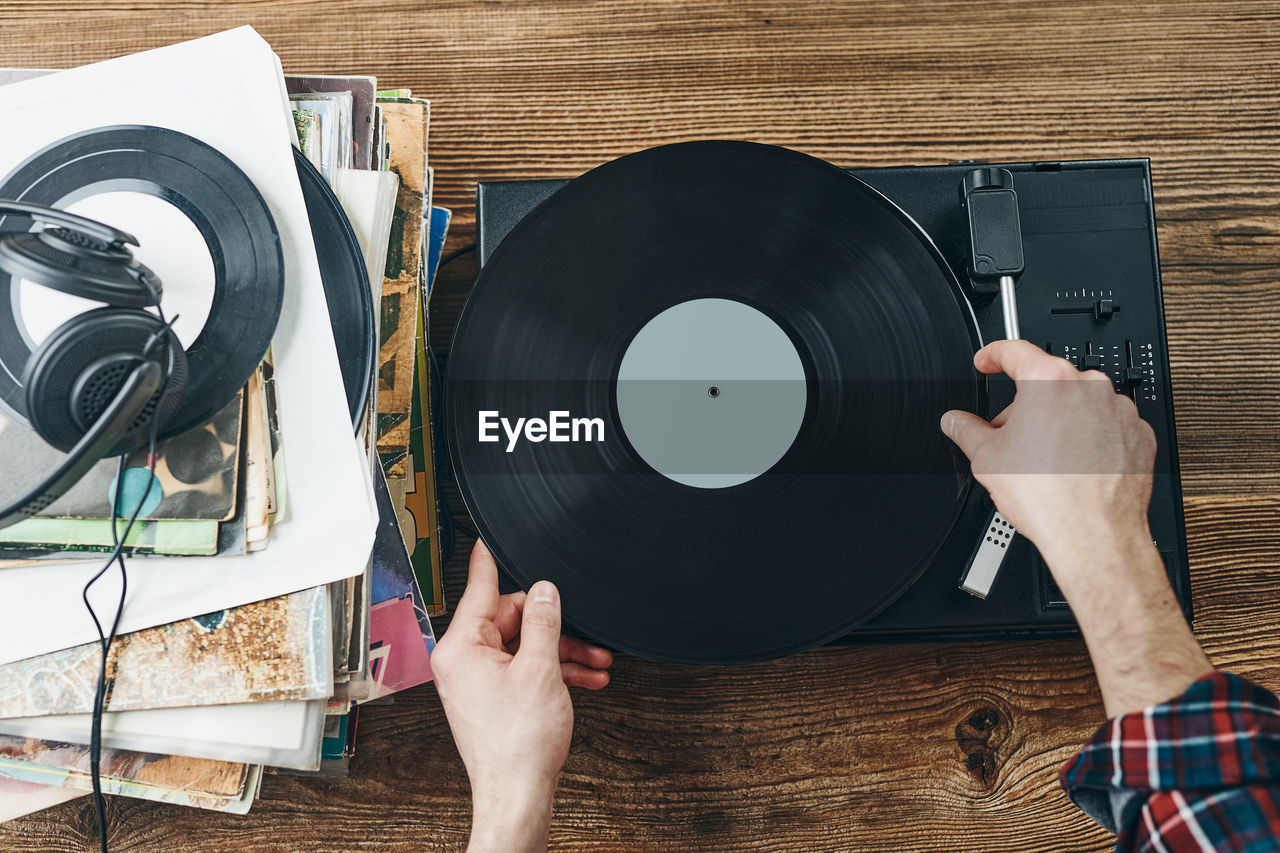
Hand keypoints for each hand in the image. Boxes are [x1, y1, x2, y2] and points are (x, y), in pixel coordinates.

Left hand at [432, 540, 612, 852]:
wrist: (518, 794)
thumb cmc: (518, 745)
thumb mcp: (540, 669)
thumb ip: (543, 622)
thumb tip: (544, 591)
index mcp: (461, 647)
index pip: (480, 588)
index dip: (490, 560)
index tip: (488, 536)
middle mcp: (463, 661)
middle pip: (511, 618)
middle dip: (553, 624)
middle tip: (584, 631)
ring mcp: (477, 681)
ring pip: (524, 645)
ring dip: (562, 650)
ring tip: (596, 660)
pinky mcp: (493, 698)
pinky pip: (524, 668)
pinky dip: (554, 670)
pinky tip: (585, 676)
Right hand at [941, 339, 1157, 576]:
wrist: (1093, 534)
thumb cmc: (1049, 497)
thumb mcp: (987, 459)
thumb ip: (967, 430)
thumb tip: (956, 422)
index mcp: (1049, 382)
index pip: (1015, 351)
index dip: (993, 355)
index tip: (988, 361)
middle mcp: (1089, 387)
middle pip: (1047, 382)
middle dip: (1026, 405)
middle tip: (1011, 435)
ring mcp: (1118, 410)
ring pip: (1078, 403)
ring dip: (1059, 421)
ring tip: (1044, 459)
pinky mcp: (1138, 433)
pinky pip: (1106, 424)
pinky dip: (1089, 437)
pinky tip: (1072, 464)